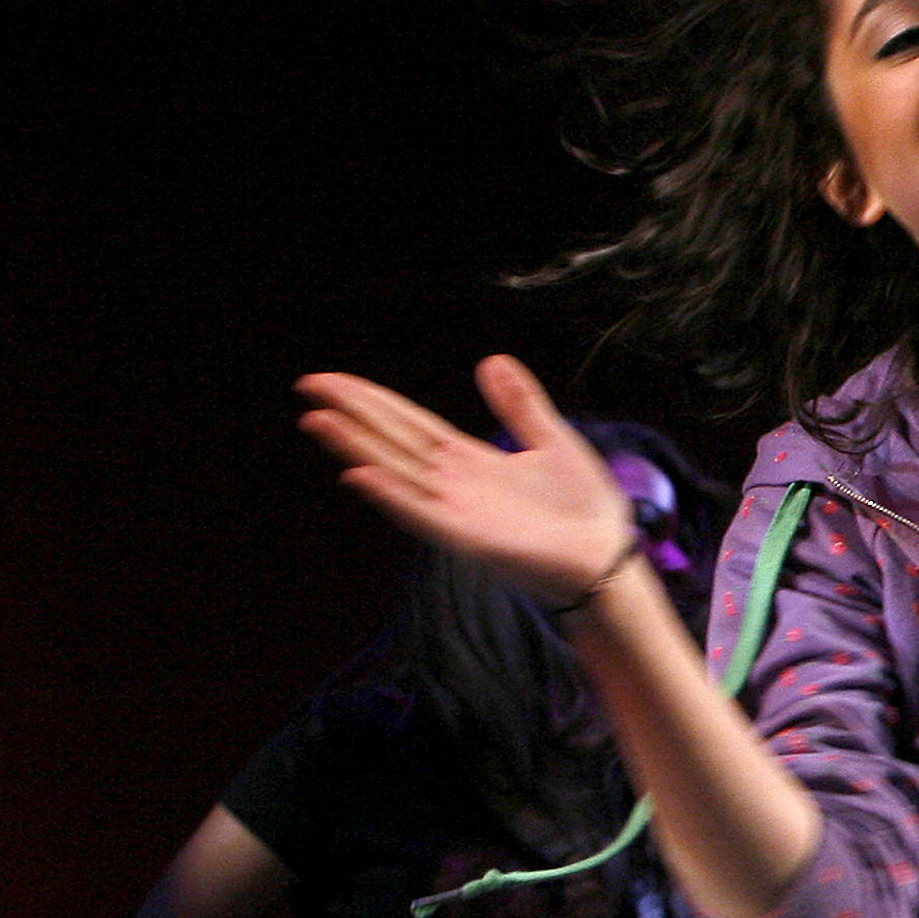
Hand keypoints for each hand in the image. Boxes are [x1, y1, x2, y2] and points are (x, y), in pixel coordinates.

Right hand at [295, 356, 634, 604]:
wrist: (609, 558)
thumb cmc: (583, 508)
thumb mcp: (552, 442)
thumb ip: (520, 405)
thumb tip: (491, 359)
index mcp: (469, 461)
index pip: (410, 423)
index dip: (372, 401)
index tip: (333, 380)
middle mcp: (453, 485)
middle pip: (393, 441)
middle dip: (352, 414)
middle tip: (309, 387)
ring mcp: (456, 512)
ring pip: (396, 473)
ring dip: (357, 448)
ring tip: (319, 420)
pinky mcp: (468, 539)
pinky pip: (421, 514)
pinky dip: (391, 495)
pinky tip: (359, 475)